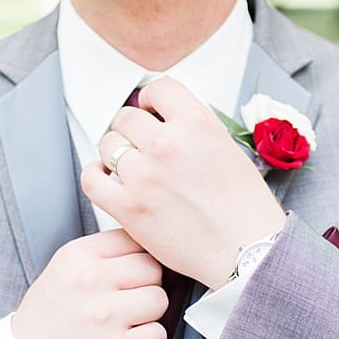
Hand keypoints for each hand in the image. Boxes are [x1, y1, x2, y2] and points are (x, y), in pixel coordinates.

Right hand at [11, 229, 168, 338]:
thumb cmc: (47, 319)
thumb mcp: (63, 271)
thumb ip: (101, 256)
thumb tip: (148, 246)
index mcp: (78, 255)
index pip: (134, 238)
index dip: (138, 258)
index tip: (129, 274)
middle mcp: (91, 279)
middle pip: (152, 268)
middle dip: (146, 285)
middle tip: (127, 302)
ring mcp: (105, 314)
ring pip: (159, 300)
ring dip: (149, 315)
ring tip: (125, 323)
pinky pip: (158, 334)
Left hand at [81, 77, 285, 288]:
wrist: (247, 250)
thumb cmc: (244, 205)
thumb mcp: (227, 148)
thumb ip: (193, 129)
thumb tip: (162, 120)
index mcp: (197, 123)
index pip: (158, 88)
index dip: (150, 99)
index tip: (151, 111)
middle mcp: (167, 143)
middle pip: (127, 117)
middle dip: (132, 129)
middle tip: (140, 145)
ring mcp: (145, 175)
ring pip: (108, 144)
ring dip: (116, 152)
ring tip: (129, 166)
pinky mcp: (129, 207)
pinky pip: (92, 178)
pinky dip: (95, 175)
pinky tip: (107, 179)